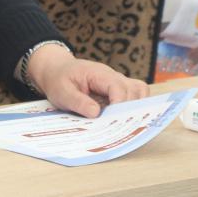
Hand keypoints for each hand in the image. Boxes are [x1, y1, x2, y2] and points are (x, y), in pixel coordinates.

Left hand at [27, 44, 148, 117]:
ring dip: (135, 108)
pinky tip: (122, 121)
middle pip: (134, 90)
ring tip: (123, 125)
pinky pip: (134, 97)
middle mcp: (112, 76)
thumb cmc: (60, 80)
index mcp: (98, 73)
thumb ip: (78, 101)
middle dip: (129, 110)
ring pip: (139, 92)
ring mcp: (118, 82)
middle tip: (119, 128)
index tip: (115, 121)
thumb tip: (96, 113)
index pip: (117, 86)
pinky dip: (133, 108)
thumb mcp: (62, 92)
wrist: (58, 71)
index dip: (119, 104)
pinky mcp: (118, 90)